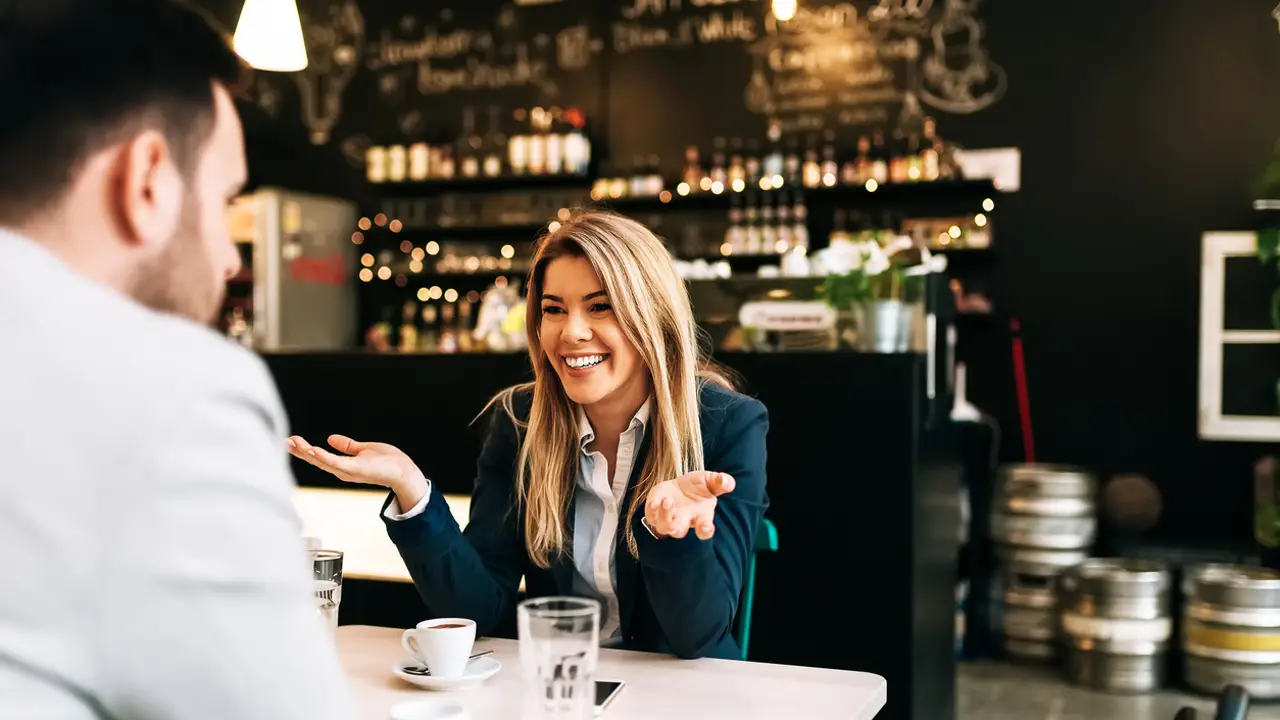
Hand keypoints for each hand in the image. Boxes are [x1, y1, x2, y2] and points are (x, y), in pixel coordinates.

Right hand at [287, 434, 424, 495]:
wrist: (404, 470)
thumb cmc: (387, 462)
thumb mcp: (363, 450)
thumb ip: (347, 446)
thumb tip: (331, 438)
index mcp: (342, 465)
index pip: (318, 456)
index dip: (304, 449)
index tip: (291, 440)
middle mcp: (342, 470)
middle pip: (316, 460)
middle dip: (299, 451)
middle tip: (284, 441)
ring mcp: (348, 471)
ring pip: (322, 462)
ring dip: (307, 452)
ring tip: (293, 444)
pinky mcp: (356, 470)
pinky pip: (336, 463)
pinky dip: (324, 457)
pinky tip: (312, 450)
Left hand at [643, 471, 735, 539]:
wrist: (679, 487)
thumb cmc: (697, 488)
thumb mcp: (709, 481)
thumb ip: (720, 482)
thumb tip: (728, 481)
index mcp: (701, 517)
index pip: (704, 530)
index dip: (706, 530)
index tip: (707, 527)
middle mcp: (684, 521)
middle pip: (679, 531)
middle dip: (677, 527)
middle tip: (676, 521)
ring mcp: (668, 519)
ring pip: (663, 526)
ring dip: (664, 515)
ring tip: (667, 501)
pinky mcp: (655, 513)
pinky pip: (651, 516)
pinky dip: (652, 510)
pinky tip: (654, 502)